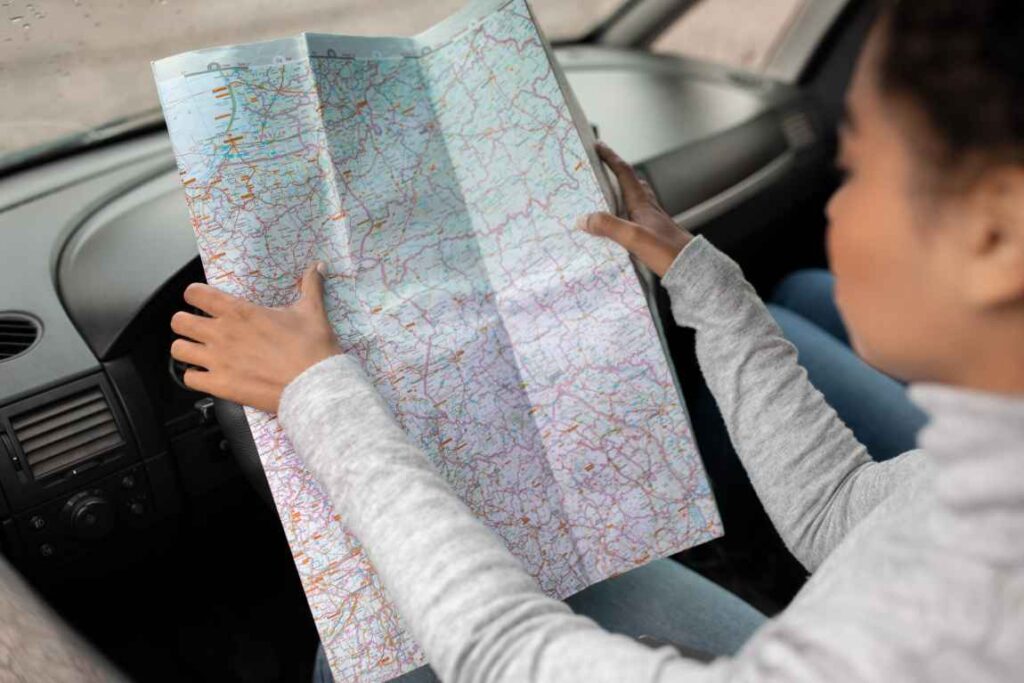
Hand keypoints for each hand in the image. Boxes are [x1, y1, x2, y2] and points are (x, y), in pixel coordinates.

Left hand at [170, 263, 341, 412]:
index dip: (196, 295)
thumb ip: (310, 285)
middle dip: (186, 323)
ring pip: (178, 350)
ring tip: (200, 352)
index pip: (195, 293)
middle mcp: (221, 333)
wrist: (314, 385)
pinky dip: (196, 377)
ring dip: (188, 349)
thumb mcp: (312, 311)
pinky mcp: (219, 385)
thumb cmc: (311, 348)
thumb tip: (319, 266)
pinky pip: (189, 379)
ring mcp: (217, 360)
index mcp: (239, 312)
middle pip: (178, 321)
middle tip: (200, 328)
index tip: (203, 300)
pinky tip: (209, 375)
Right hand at [578, 142, 692, 276]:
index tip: (598, 146)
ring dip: (620, 193)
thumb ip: (609, 226)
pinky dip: (623, 214)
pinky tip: (619, 226)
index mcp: (642, 204)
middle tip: (601, 167)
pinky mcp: (654, 235)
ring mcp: (652, 221)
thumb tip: (584, 219)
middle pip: (631, 183)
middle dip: (616, 172)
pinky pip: (634, 217)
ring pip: (634, 199)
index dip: (611, 158)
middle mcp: (648, 209)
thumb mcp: (634, 237)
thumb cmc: (667, 251)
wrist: (692, 268)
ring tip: (605, 195)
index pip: (624, 173)